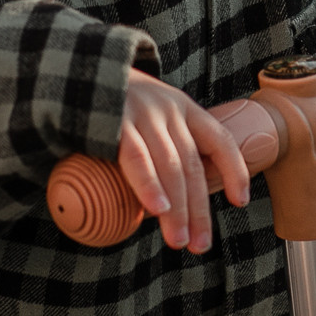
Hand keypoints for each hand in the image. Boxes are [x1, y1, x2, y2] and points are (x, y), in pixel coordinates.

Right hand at [118, 71, 250, 252]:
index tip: (240, 201)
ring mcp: (142, 113)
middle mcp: (168, 109)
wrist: (75, 71)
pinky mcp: (115, 120)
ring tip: (180, 240)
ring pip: (170, 167)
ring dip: (177, 209)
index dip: (234, 170)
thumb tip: (169, 198)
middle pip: (192, 166)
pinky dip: (149, 185)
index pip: (220, 139)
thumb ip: (161, 144)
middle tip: (200, 244)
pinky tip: (159, 208)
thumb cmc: (114, 105)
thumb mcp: (148, 114)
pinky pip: (137, 157)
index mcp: (182, 107)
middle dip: (198, 210)